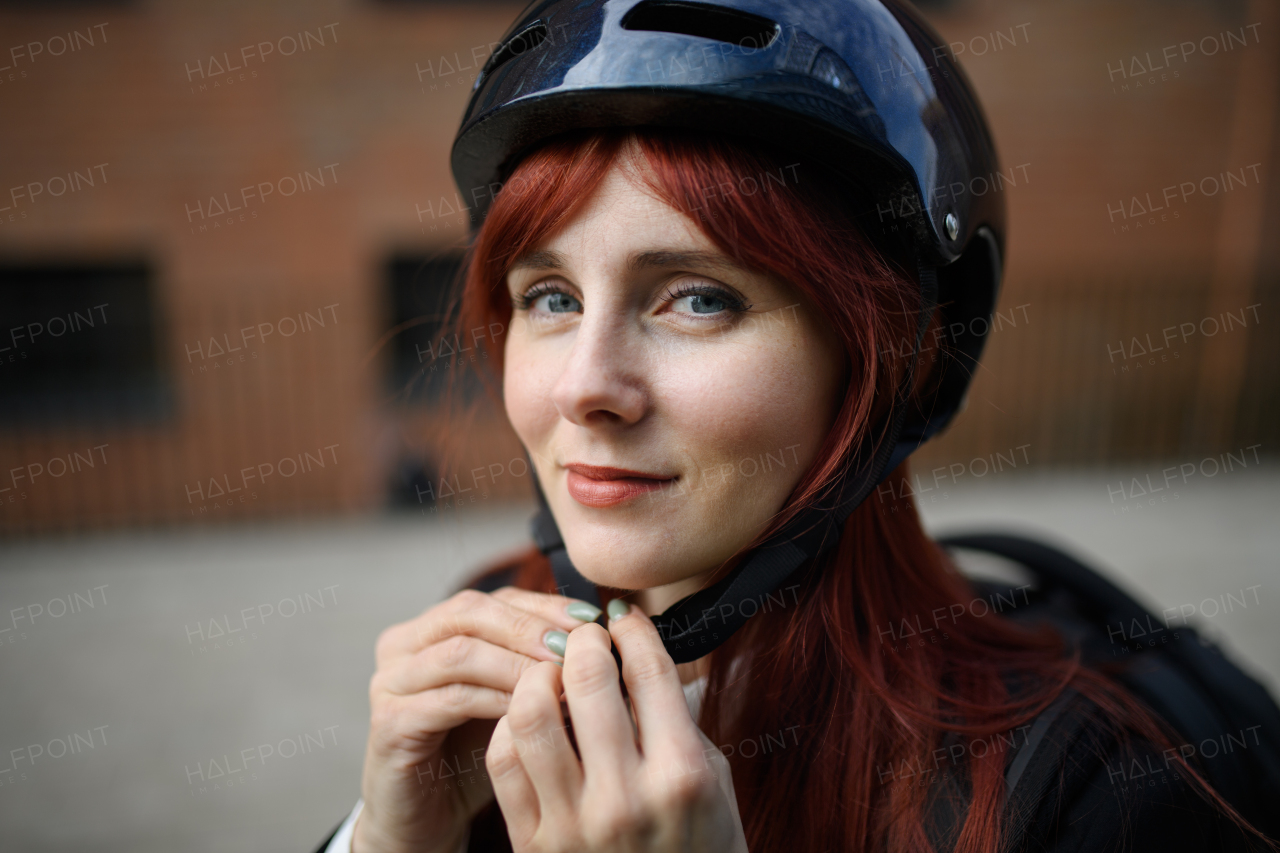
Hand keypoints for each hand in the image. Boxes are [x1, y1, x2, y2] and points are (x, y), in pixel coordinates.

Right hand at [354, 587, 599, 852]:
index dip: (546, 605)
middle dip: (529, 627)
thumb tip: (600, 636)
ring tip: (559, 678)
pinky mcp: (388, 722)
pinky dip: (494, 700)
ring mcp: (389, 681)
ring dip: (516, 664)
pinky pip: (448, 700)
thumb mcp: (510, 697)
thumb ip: (537, 662)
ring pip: (460, 653)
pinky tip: (530, 714)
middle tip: (574, 646)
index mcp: (432, 627)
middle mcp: (403, 644)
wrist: (425, 819)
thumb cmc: (473, 754)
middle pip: (471, 611)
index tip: (593, 619)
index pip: (497, 598)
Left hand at [486, 602, 748, 852]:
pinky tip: (528, 717)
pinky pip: (504, 761)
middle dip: (582, 640)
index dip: (631, 628)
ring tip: (549, 672)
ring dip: (537, 676)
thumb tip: (642, 655)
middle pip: (585, 678)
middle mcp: (625, 798)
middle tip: (583, 635)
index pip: (648, 670)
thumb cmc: (700, 852)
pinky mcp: (534, 845)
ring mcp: (573, 824)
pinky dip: (510, 725)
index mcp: (681, 776)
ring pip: (530, 712)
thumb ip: (678, 721)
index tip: (623, 616)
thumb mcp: (714, 785)